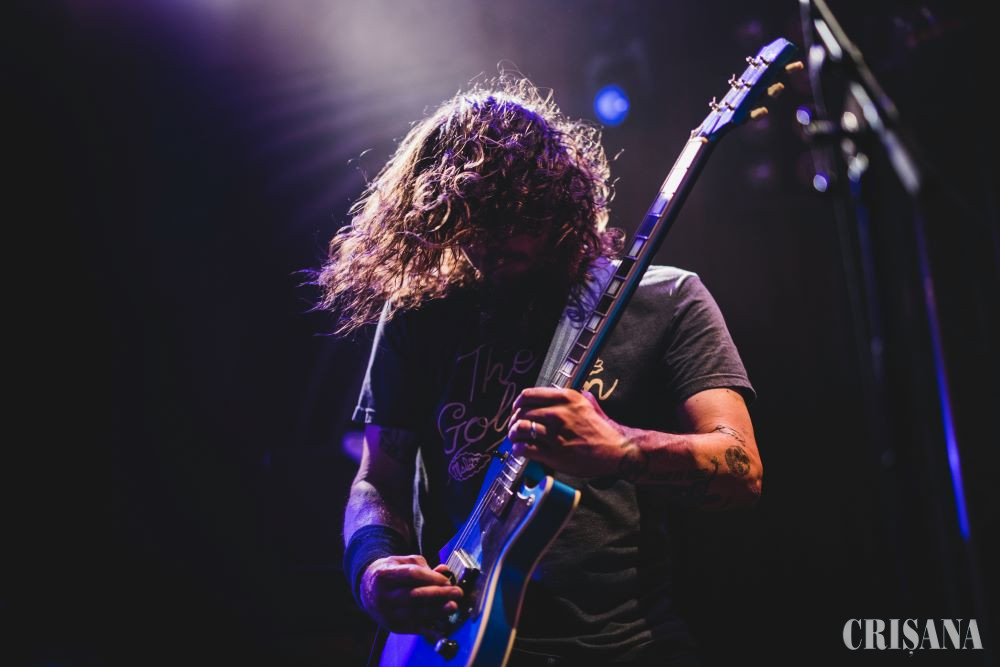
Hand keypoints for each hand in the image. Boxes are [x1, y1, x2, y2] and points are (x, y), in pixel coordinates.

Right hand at [359, 555, 463, 634]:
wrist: (367, 590)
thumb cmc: (389, 573)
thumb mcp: (402, 562)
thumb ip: (423, 566)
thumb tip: (445, 570)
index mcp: (383, 575)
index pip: (411, 575)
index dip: (432, 578)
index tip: (447, 579)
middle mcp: (382, 596)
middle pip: (415, 596)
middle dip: (439, 594)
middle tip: (456, 592)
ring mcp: (386, 614)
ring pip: (416, 613)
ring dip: (437, 611)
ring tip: (452, 606)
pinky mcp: (392, 627)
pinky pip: (415, 627)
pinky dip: (430, 625)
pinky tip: (443, 621)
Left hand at [508, 388, 632, 477]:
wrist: (616, 451)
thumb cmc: (603, 430)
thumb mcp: (590, 405)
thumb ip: (576, 397)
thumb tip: (566, 393)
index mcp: (566, 399)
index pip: (528, 395)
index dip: (518, 403)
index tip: (516, 409)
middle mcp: (559, 414)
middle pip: (521, 413)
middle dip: (514, 420)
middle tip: (514, 426)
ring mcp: (555, 434)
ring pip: (520, 429)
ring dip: (513, 434)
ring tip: (515, 438)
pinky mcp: (554, 454)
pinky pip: (525, 448)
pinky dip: (518, 449)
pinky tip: (521, 449)